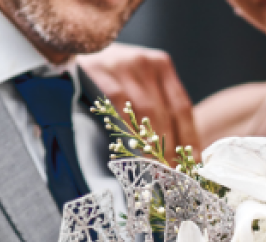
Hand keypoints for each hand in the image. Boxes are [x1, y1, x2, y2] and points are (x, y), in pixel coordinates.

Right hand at [78, 44, 199, 162]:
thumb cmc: (109, 73)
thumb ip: (157, 105)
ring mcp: (122, 65)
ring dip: (151, 144)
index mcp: (162, 65)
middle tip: (172, 174)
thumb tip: (178, 149)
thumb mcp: (137, 81)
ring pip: (145, 112)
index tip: (194, 162)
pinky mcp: (99, 72)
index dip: (190, 138)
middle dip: (171, 148)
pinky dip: (127, 132)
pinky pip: (118, 108)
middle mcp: (145, 62)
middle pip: (165, 112)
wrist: (71, 44)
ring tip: (155, 169)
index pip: (182, 107)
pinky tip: (131, 151)